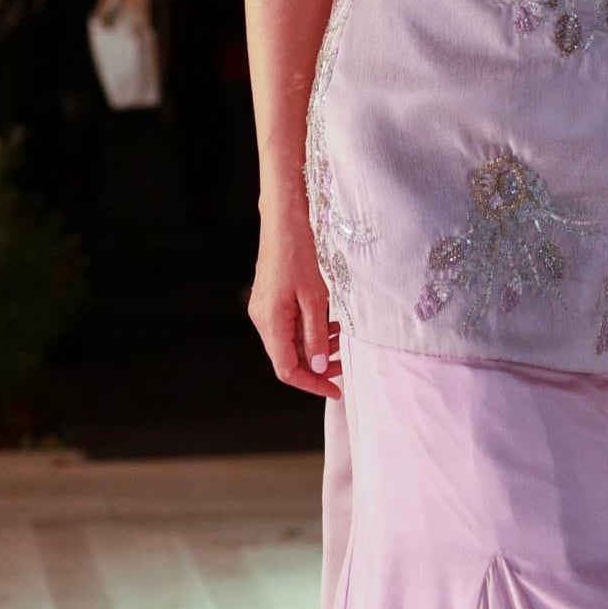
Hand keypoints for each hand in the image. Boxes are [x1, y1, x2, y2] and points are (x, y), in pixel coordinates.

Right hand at [248, 206, 341, 398]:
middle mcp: (262, 319)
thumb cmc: (299, 252)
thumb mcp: (315, 297)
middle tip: (344, 360)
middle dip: (317, 364)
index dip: (312, 384)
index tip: (336, 389)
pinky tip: (328, 320)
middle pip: (288, 357)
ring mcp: (264, 309)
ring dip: (315, 344)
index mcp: (270, 322)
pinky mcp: (270, 299)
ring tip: (341, 336)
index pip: (288, 370)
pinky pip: (289, 325)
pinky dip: (308, 328)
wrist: (284, 218)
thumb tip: (317, 367)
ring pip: (290, 341)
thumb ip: (315, 335)